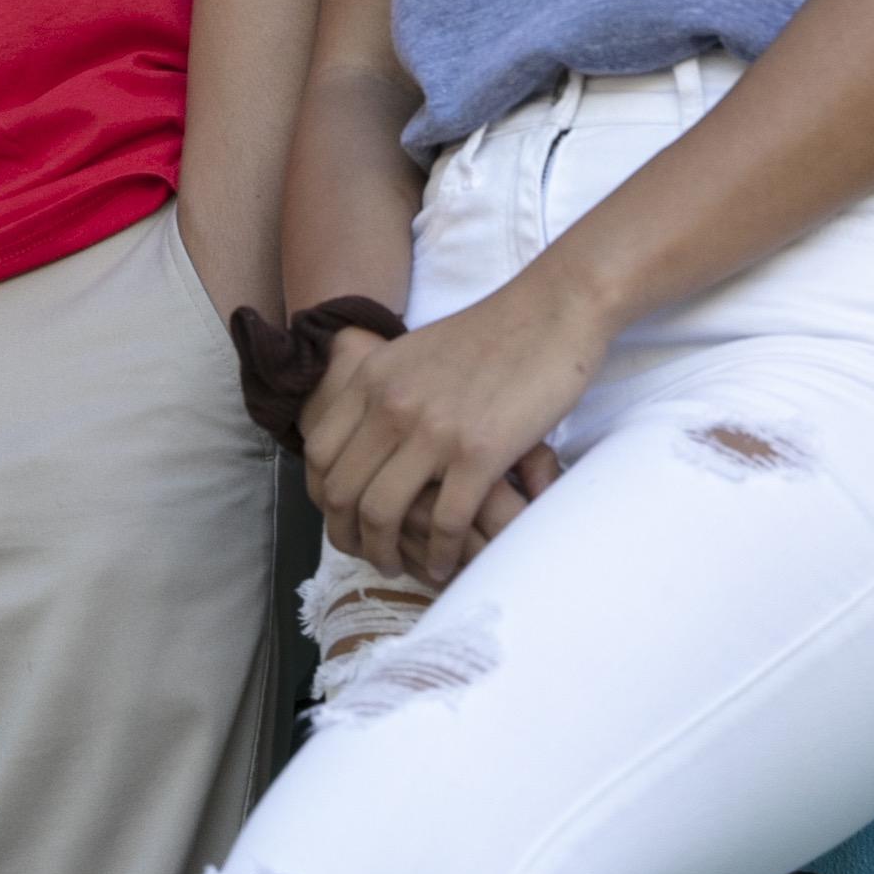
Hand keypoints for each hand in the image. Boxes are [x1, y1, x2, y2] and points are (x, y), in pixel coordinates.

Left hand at [302, 276, 608, 587]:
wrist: (554, 308)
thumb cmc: (495, 333)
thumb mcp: (416, 352)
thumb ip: (385, 390)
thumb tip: (365, 433)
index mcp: (372, 379)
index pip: (319, 455)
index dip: (323, 498)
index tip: (344, 518)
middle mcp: (391, 405)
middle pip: (342, 493)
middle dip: (349, 536)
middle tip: (370, 554)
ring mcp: (433, 430)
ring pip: (382, 514)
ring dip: (387, 552)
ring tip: (402, 566)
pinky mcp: (479, 453)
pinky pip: (445, 522)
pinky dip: (442, 553)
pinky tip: (448, 562)